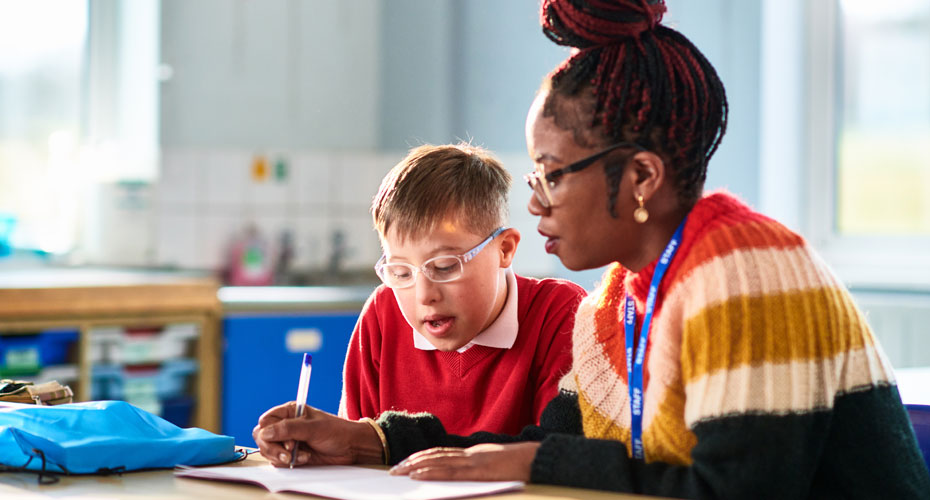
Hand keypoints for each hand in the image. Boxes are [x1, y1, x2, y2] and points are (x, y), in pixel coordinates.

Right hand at [252, 402, 383, 466]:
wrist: (351, 447)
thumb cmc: (336, 431)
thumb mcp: (313, 428)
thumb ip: (288, 429)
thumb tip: (264, 432)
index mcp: (289, 412)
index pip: (265, 421)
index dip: (269, 432)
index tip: (285, 440)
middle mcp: (285, 426)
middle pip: (262, 438)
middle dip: (273, 448)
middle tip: (289, 453)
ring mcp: (287, 441)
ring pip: (268, 451)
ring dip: (282, 457)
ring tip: (302, 455)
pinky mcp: (291, 454)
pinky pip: (278, 462)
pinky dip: (289, 463)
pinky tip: (305, 458)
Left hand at [389, 442, 539, 481]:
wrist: (538, 459)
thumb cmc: (522, 465)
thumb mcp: (498, 465)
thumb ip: (482, 468)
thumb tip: (467, 474)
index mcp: (474, 454)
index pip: (442, 453)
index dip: (423, 457)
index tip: (407, 462)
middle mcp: (470, 454)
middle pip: (435, 456)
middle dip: (413, 462)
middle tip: (394, 469)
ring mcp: (473, 461)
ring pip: (438, 461)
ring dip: (416, 466)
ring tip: (399, 472)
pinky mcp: (477, 470)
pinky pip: (450, 471)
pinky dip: (431, 472)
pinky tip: (418, 475)